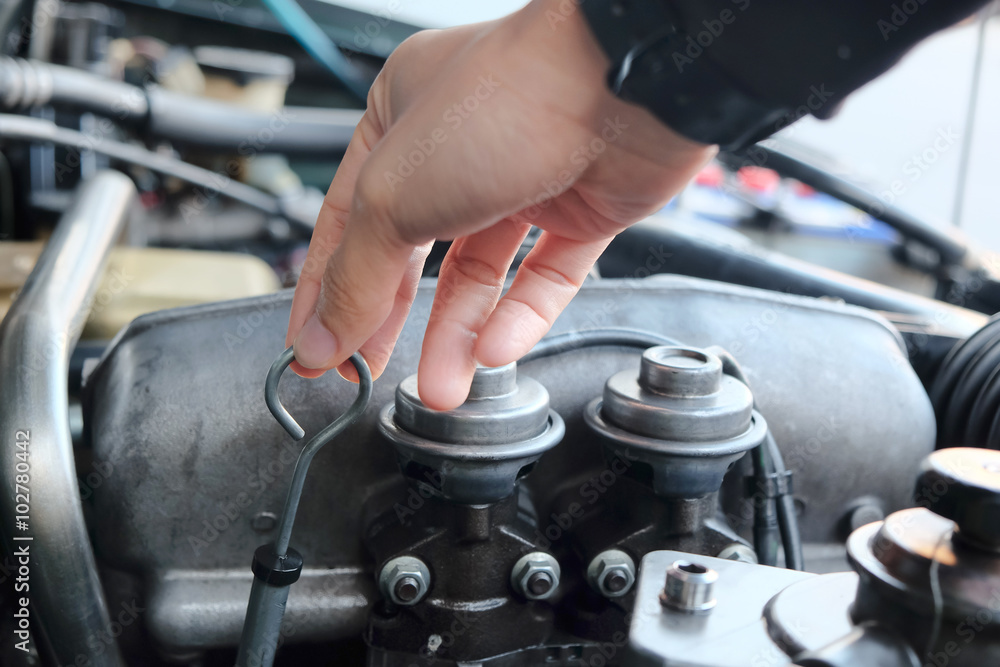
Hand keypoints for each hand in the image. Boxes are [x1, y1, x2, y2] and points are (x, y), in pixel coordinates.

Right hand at [285, 0, 715, 409]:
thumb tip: (322, 337)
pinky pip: (542, 276)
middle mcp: (459, 147)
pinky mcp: (579, 208)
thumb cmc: (507, 100)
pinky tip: (494, 348)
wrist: (621, 89)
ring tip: (441, 387)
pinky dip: (519, 316)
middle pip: (411, 254)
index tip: (314, 348)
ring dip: (457, 335)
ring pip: (480, 275)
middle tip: (367, 375)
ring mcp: (522, 177)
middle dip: (391, 322)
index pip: (345, 219)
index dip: (326, 290)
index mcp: (399, 118)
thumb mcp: (393, 195)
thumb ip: (355, 275)